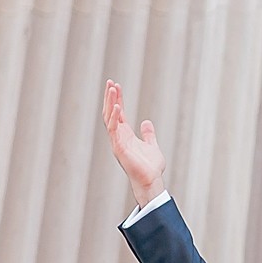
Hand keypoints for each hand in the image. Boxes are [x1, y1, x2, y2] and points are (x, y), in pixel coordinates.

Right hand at [103, 79, 166, 206]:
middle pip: (111, 113)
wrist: (151, 181)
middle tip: (110, 82)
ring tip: (112, 89)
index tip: (116, 86)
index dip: (117, 99)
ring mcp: (117, 142)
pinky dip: (115, 118)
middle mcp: (119, 137)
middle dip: (110, 98)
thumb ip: (148, 134)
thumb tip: (146, 123)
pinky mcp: (119, 148)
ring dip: (111, 103)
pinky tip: (117, 106)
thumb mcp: (151, 145)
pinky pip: (114, 130)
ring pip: (110, 119)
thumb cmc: (150, 167)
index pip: (119, 114)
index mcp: (125, 135)